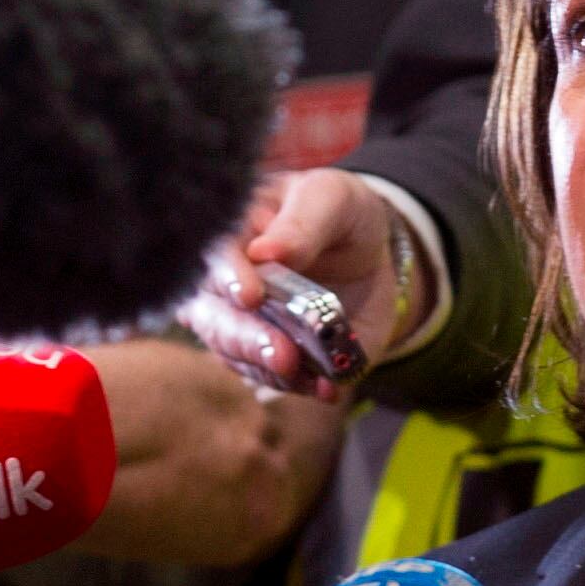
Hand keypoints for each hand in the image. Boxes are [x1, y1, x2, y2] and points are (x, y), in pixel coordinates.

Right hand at [197, 169, 418, 398]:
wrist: (371, 253)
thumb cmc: (340, 213)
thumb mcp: (333, 199)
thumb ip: (304, 222)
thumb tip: (267, 251)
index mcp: (231, 233)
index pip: (213, 255)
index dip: (228, 277)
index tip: (250, 295)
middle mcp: (224, 283)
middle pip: (212, 315)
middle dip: (244, 337)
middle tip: (280, 350)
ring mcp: (243, 324)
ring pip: (235, 353)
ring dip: (267, 367)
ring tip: (302, 370)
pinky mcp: (271, 355)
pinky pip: (273, 377)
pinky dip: (298, 385)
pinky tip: (325, 386)